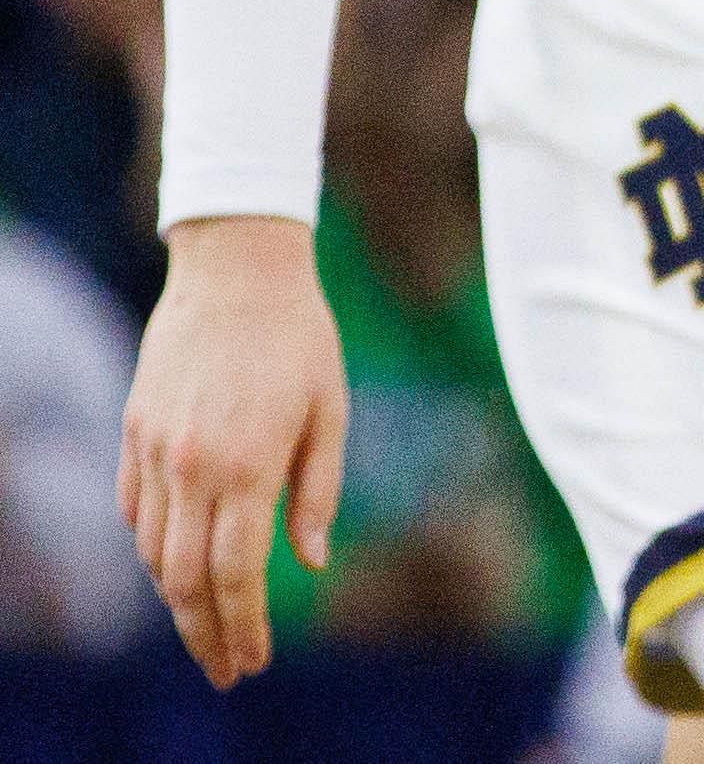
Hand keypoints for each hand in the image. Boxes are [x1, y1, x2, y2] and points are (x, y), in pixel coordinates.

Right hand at [121, 214, 348, 685]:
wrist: (236, 272)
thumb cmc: (299, 338)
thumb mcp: (329, 410)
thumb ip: (317, 491)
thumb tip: (312, 563)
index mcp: (245, 466)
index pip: (235, 575)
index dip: (243, 626)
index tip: (253, 662)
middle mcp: (191, 468)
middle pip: (184, 580)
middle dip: (205, 633)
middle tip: (226, 670)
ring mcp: (153, 452)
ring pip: (152, 553)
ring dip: (176, 600)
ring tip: (206, 628)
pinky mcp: (133, 433)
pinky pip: (135, 512)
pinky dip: (151, 550)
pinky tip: (175, 567)